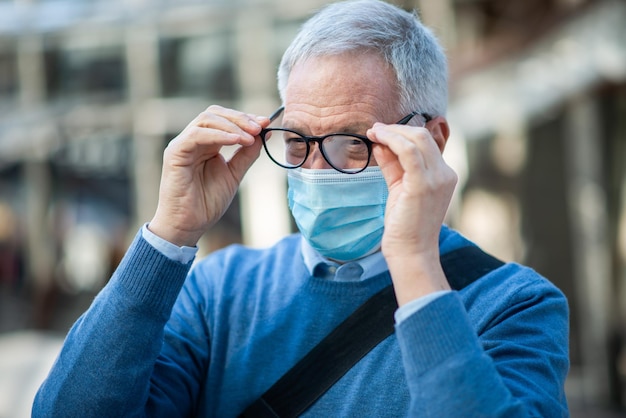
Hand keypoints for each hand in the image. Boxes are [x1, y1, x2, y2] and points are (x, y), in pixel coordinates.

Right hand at [148, 105, 269, 246]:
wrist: (188, 225)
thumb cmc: (206, 203)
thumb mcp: (234, 174)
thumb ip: (246, 155)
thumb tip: (263, 135)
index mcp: (206, 144)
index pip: (225, 120)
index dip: (246, 118)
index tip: (266, 123)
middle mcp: (193, 140)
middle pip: (215, 114)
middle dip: (240, 118)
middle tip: (260, 127)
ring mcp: (183, 144)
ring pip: (206, 120)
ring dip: (232, 125)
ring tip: (250, 136)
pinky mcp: (175, 152)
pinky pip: (196, 135)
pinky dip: (218, 134)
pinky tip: (235, 141)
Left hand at [367, 118, 456, 304]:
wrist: (411, 252)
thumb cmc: (405, 225)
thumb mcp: (399, 189)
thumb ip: (393, 166)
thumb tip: (380, 143)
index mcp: (443, 175)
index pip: (425, 142)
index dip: (402, 133)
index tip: (381, 131)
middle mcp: (445, 174)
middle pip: (422, 136)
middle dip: (396, 129)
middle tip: (375, 128)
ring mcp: (437, 179)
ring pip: (416, 139)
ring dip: (392, 132)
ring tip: (373, 131)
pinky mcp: (423, 184)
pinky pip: (409, 152)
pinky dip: (392, 140)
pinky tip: (378, 138)